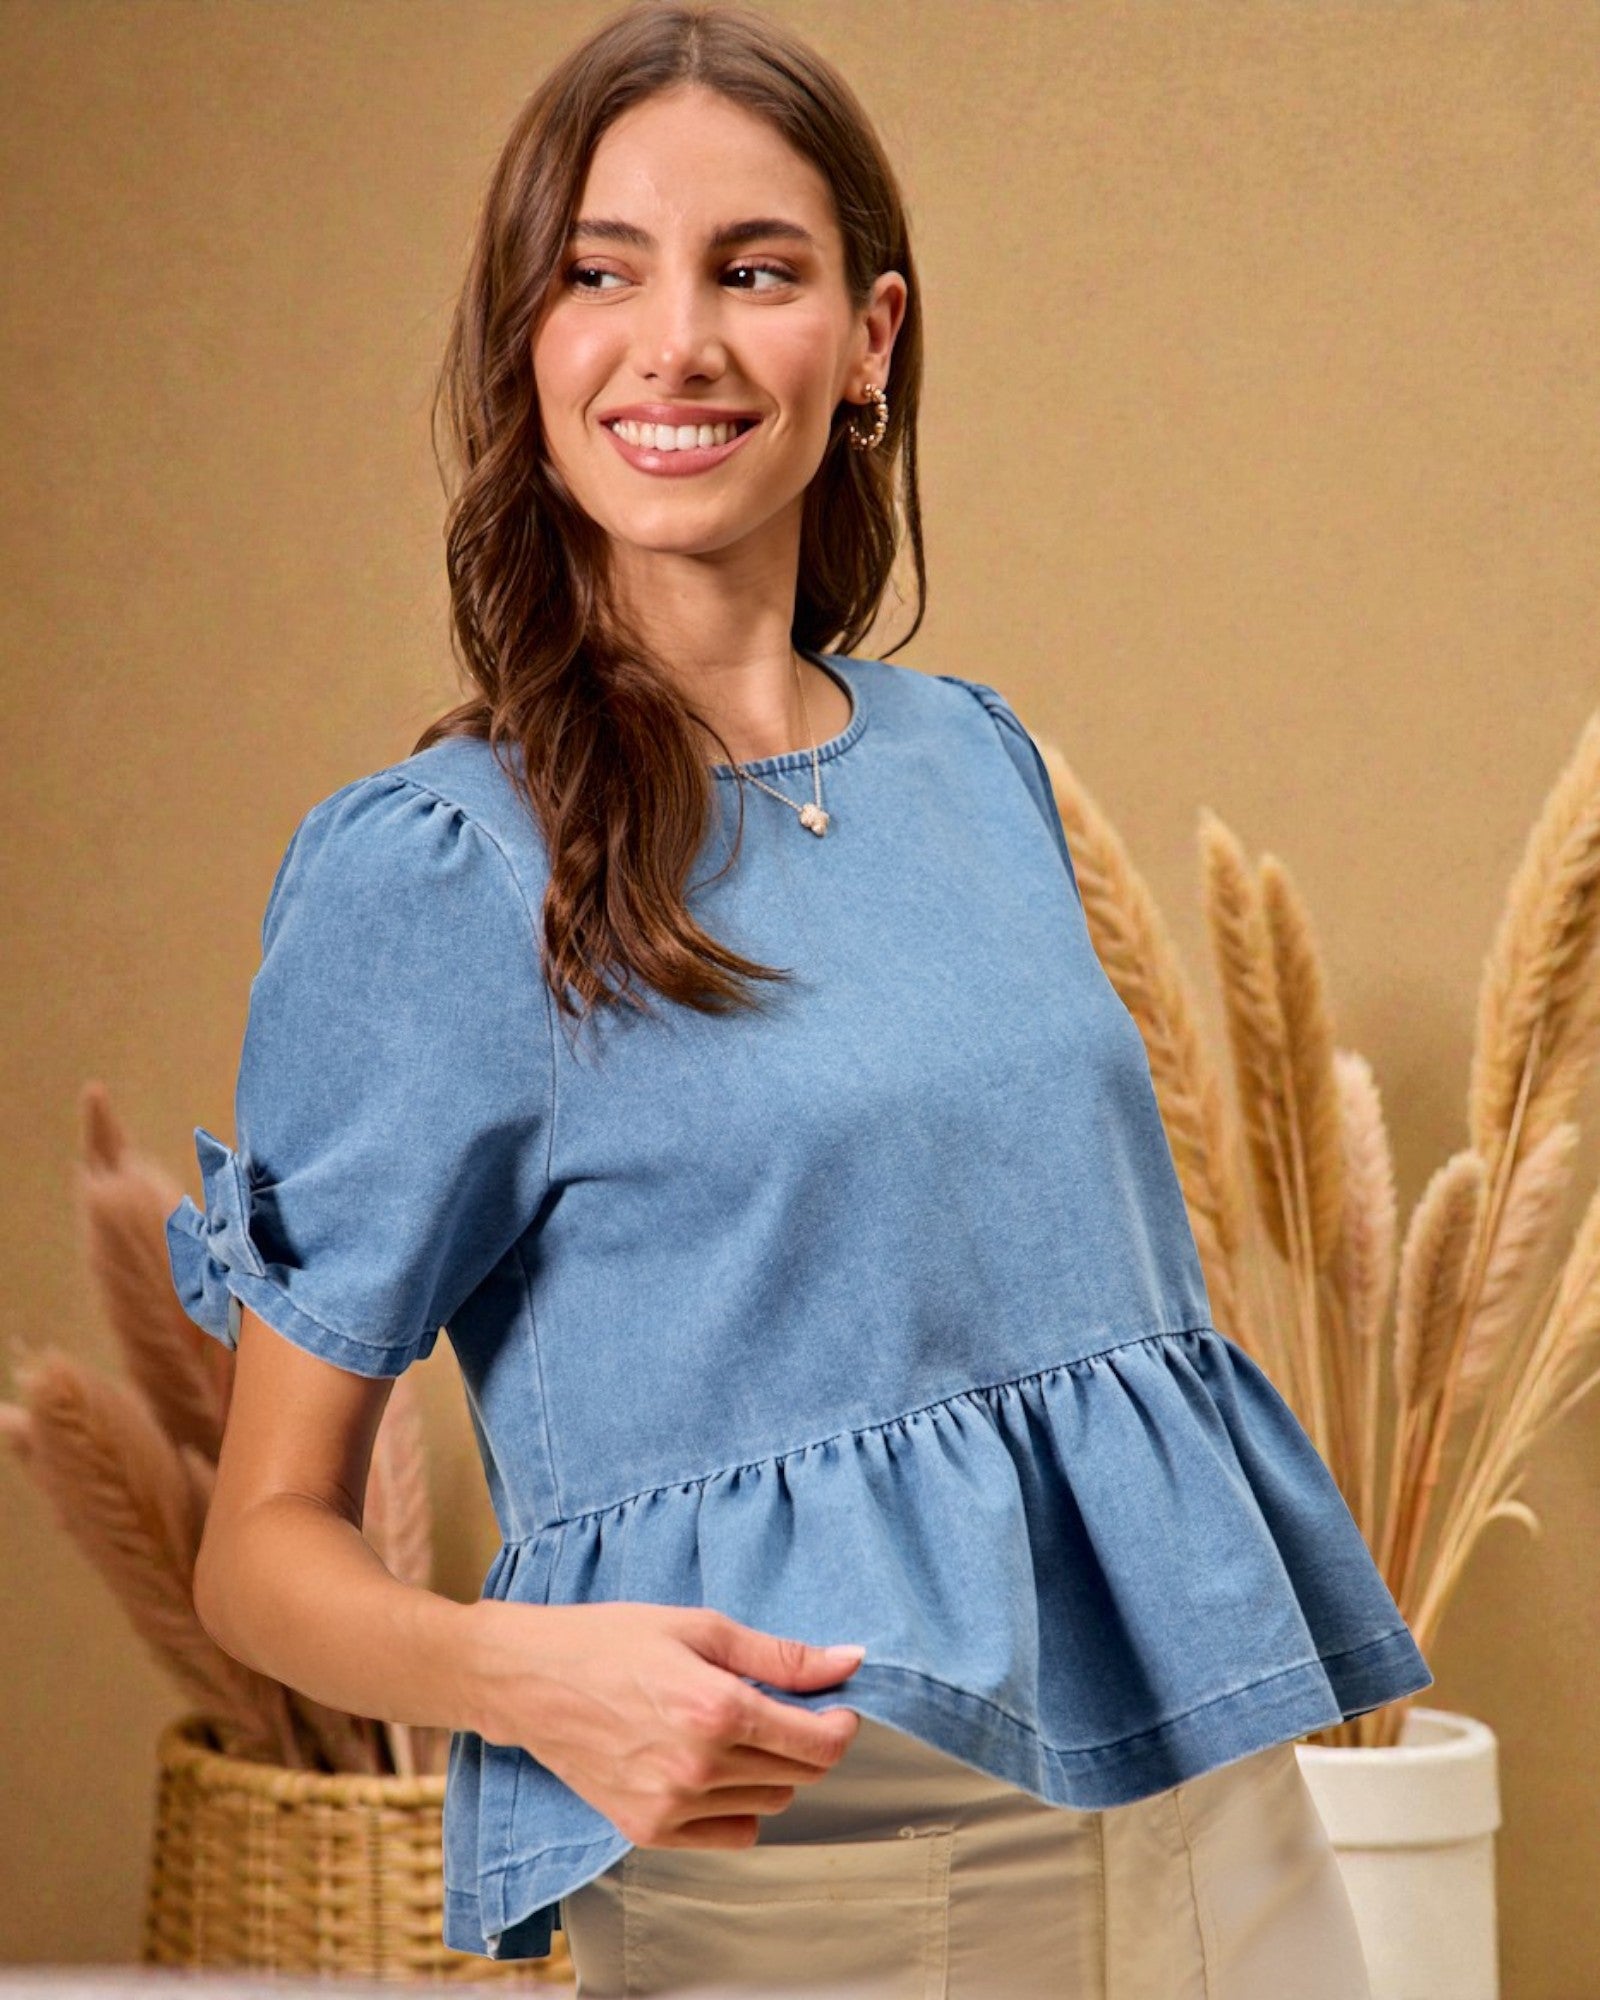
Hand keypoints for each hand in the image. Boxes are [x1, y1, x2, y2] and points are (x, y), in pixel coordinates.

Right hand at [467, 1599, 866, 1849]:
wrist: (532, 1681)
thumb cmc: (613, 1641)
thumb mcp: (702, 1627)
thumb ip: (780, 1654)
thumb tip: (849, 1661)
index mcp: (717, 1710)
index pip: (817, 1744)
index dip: (839, 1724)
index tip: (834, 1706)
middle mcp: (699, 1767)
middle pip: (799, 1775)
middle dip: (805, 1740)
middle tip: (779, 1707)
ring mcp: (673, 1806)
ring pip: (770, 1804)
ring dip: (771, 1770)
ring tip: (735, 1730)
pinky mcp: (649, 1830)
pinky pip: (731, 1833)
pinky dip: (738, 1804)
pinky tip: (714, 1767)